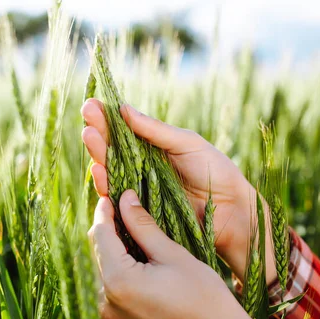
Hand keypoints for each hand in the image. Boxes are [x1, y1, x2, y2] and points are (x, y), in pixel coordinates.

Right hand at [81, 99, 275, 284]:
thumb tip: (124, 108)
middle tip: (86, 117)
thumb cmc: (215, 171)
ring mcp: (138, 190)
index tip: (91, 105)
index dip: (106, 118)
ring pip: (110, 172)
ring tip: (90, 137)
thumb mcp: (187, 144)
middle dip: (97, 132)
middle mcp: (141, 167)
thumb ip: (156, 130)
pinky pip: (117, 199)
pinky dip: (105, 185)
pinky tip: (98, 170)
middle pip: (111, 150)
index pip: (123, 131)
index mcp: (152, 147)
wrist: (232, 210)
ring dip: (97, 155)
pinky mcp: (138, 213)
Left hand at [90, 191, 312, 318]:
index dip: (105, 209)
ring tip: (134, 225)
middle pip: (98, 250)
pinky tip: (137, 252)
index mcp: (118, 280)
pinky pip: (111, 284)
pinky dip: (120, 265)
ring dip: (114, 245)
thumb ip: (143, 226)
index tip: (114, 191)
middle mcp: (106, 300)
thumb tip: (125, 197)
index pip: (100, 234)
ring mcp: (111, 314)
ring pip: (103, 266)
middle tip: (125, 203)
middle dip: (109, 225)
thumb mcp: (174, 255)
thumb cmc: (206, 298)